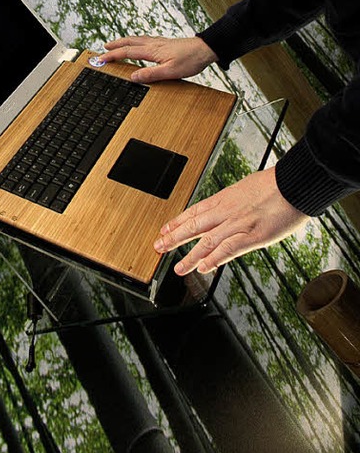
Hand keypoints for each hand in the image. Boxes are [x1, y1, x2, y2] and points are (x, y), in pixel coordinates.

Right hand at [101, 34, 216, 82]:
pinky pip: (144, 40)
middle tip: (104, 47)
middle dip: (115, 45)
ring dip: (124, 42)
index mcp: (152, 51)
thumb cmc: (191, 60)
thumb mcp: (170, 72)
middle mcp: (153, 44)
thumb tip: (133, 76)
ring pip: (136, 40)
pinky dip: (135, 41)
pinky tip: (139, 44)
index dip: (113, 55)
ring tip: (116, 44)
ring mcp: (159, 42)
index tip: (102, 58)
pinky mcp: (164, 43)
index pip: (127, 52)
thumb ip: (151, 74)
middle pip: (129, 42)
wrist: (205, 49)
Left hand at [154, 168, 309, 273]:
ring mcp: (238, 223)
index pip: (194, 211)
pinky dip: (215, 259)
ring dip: (191, 257)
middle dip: (174, 238)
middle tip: (158, 247)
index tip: (164, 229)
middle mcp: (227, 211)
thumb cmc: (276, 184)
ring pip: (207, 241)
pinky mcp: (253, 235)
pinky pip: (229, 249)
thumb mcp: (247, 188)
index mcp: (225, 198)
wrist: (294, 183)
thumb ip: (236, 201)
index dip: (177, 222)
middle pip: (194, 225)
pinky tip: (204, 268)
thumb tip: (230, 207)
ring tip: (178, 268)